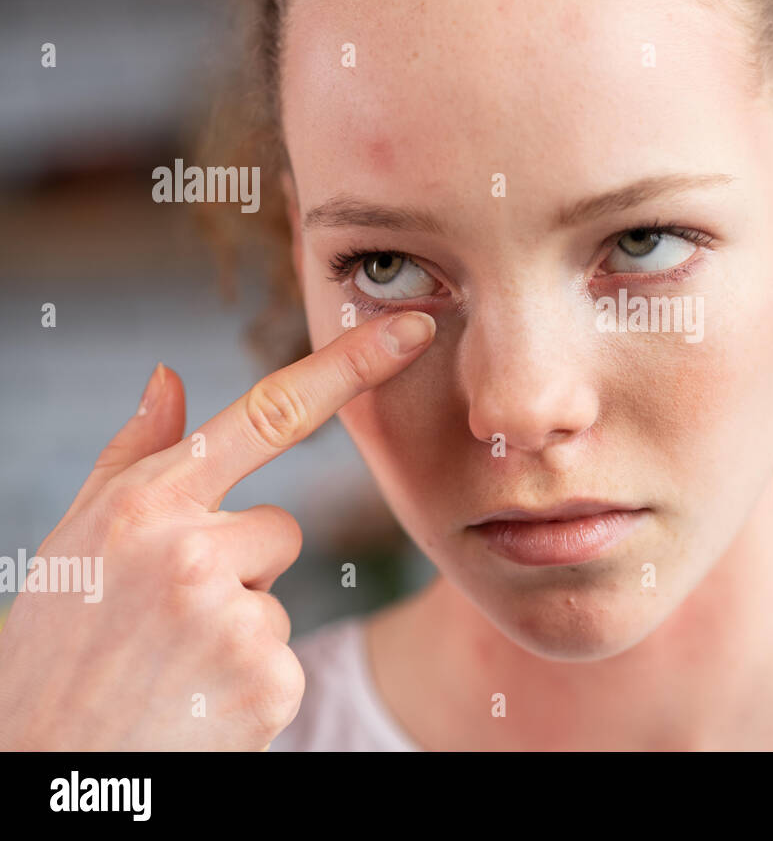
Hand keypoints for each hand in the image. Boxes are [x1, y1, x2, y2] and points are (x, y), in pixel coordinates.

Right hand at [0, 311, 434, 749]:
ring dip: (238, 631)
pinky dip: (249, 684)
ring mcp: (233, 617)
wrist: (38, 767)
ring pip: (279, 599)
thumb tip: (167, 375)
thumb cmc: (55, 648)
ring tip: (168, 667)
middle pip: (279, 527)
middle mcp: (192, 550)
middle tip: (165, 621)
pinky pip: (286, 658)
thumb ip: (134, 456)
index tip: (411, 329)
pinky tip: (191, 701)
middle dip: (239, 569)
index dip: (350, 365)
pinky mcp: (268, 680)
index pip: (270, 412)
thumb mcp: (77, 541)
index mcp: (146, 505)